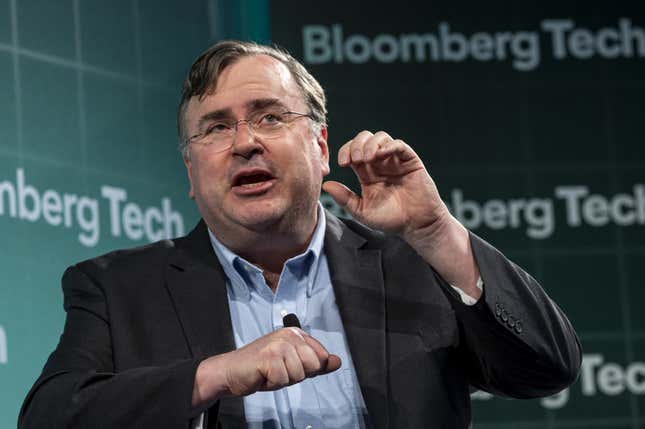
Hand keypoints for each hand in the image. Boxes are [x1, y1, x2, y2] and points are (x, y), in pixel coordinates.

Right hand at [192, 328, 340, 408]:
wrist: (231, 372)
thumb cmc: (260, 368)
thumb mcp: (293, 364)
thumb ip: (316, 363)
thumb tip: (337, 361)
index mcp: (296, 333)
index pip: (321, 356)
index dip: (308, 369)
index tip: (290, 365)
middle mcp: (288, 335)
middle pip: (313, 366)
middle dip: (297, 375)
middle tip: (279, 370)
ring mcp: (278, 344)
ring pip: (298, 375)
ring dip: (283, 380)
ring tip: (269, 372)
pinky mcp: (269, 357)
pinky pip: (283, 380)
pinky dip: (273, 384)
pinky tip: (263, 376)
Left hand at [322, 130, 447, 239]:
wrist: (417, 225)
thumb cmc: (391, 220)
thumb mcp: (362, 211)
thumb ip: (345, 198)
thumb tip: (325, 185)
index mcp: (367, 173)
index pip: (352, 152)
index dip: (345, 152)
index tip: (342, 163)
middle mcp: (380, 163)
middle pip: (365, 140)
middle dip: (356, 145)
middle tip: (355, 159)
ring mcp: (395, 160)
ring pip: (381, 138)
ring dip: (371, 144)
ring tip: (367, 158)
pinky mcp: (410, 161)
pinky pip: (399, 145)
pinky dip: (389, 145)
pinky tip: (382, 155)